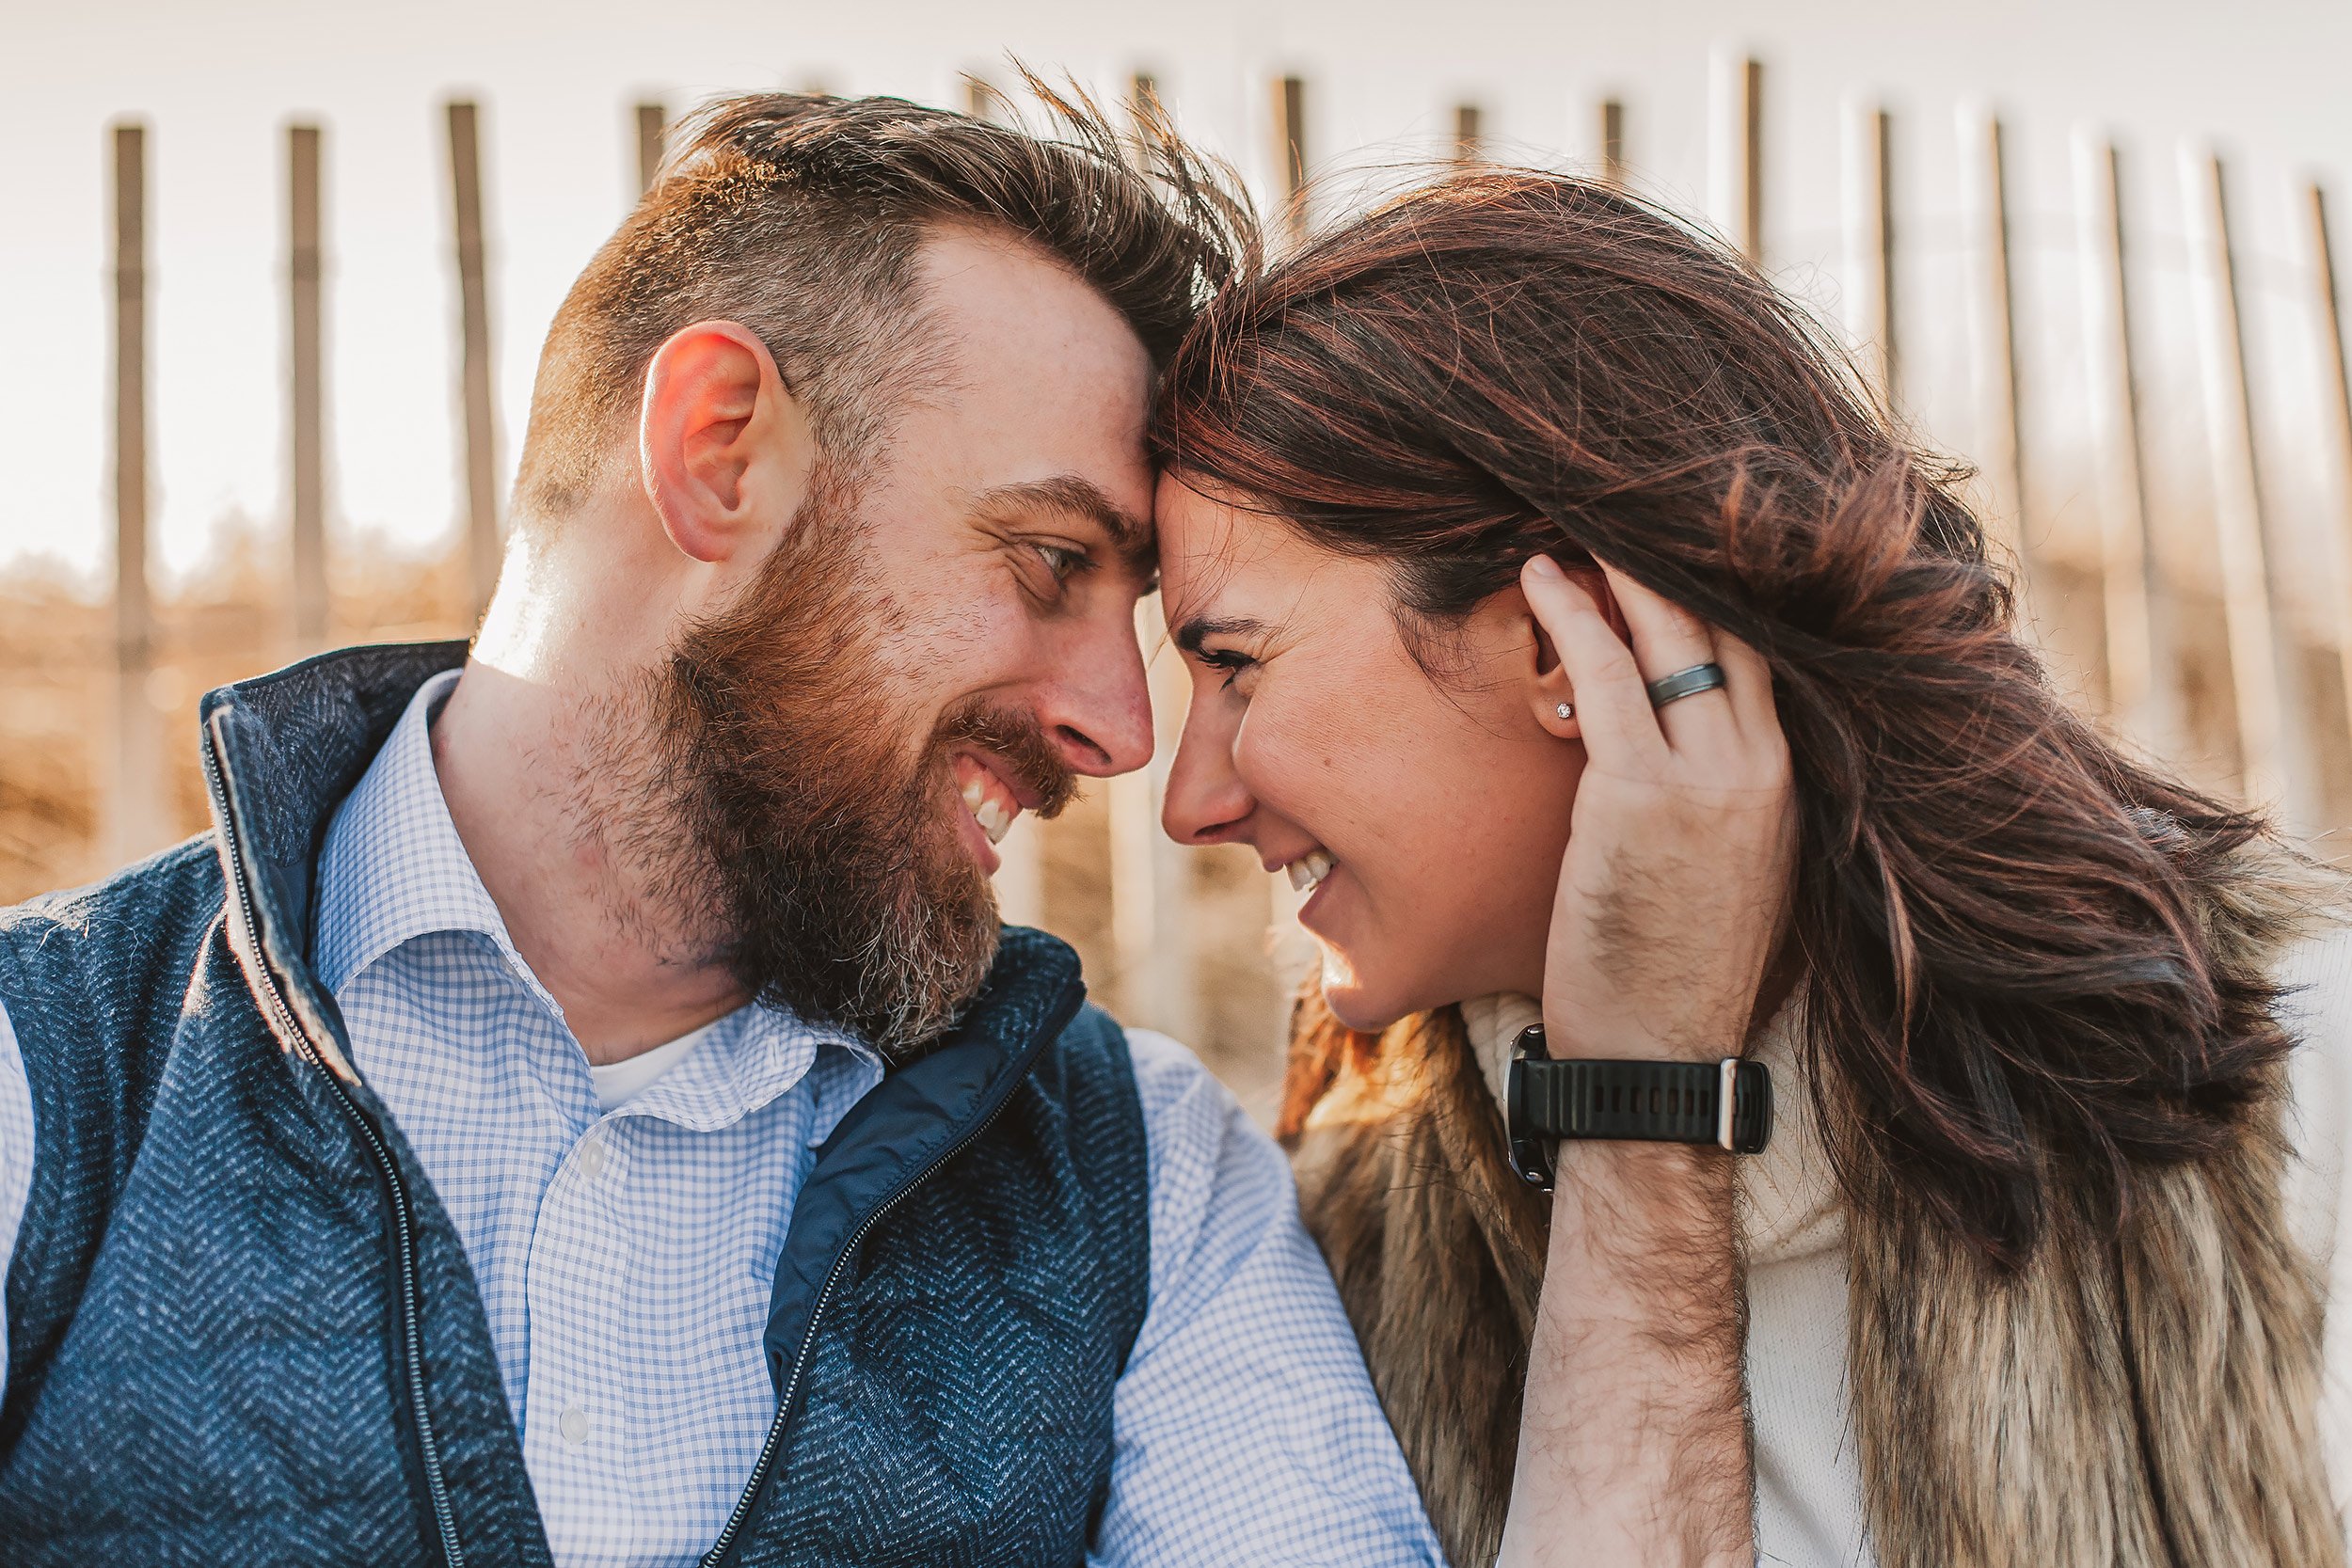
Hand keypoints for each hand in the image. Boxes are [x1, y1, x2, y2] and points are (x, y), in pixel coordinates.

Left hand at [1520, 555, 1794, 1061]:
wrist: (1662, 1058)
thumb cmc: (1676, 970)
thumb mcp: (1727, 868)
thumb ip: (1719, 795)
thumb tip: (1679, 744)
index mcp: (1790, 778)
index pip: (1762, 650)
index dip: (1718, 585)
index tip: (1674, 535)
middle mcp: (1762, 765)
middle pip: (1725, 623)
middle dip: (1670, 554)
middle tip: (1612, 500)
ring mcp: (1709, 779)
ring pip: (1670, 633)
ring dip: (1617, 566)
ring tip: (1570, 517)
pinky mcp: (1641, 796)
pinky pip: (1606, 677)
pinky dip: (1571, 615)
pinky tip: (1538, 575)